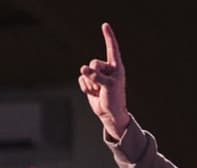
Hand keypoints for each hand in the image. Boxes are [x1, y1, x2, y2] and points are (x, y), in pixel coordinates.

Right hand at [78, 23, 128, 139]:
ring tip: (100, 91)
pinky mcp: (89, 82)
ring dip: (91, 84)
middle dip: (95, 75)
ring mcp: (97, 75)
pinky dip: (85, 87)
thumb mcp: (109, 86)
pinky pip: (81, 79)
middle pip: (93, 62)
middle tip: (103, 86)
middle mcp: (106, 69)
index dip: (108, 37)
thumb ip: (97, 77)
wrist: (110, 114)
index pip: (112, 48)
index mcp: (116, 67)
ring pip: (85, 72)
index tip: (105, 25)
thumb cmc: (114, 99)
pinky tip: (93, 93)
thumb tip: (83, 69)